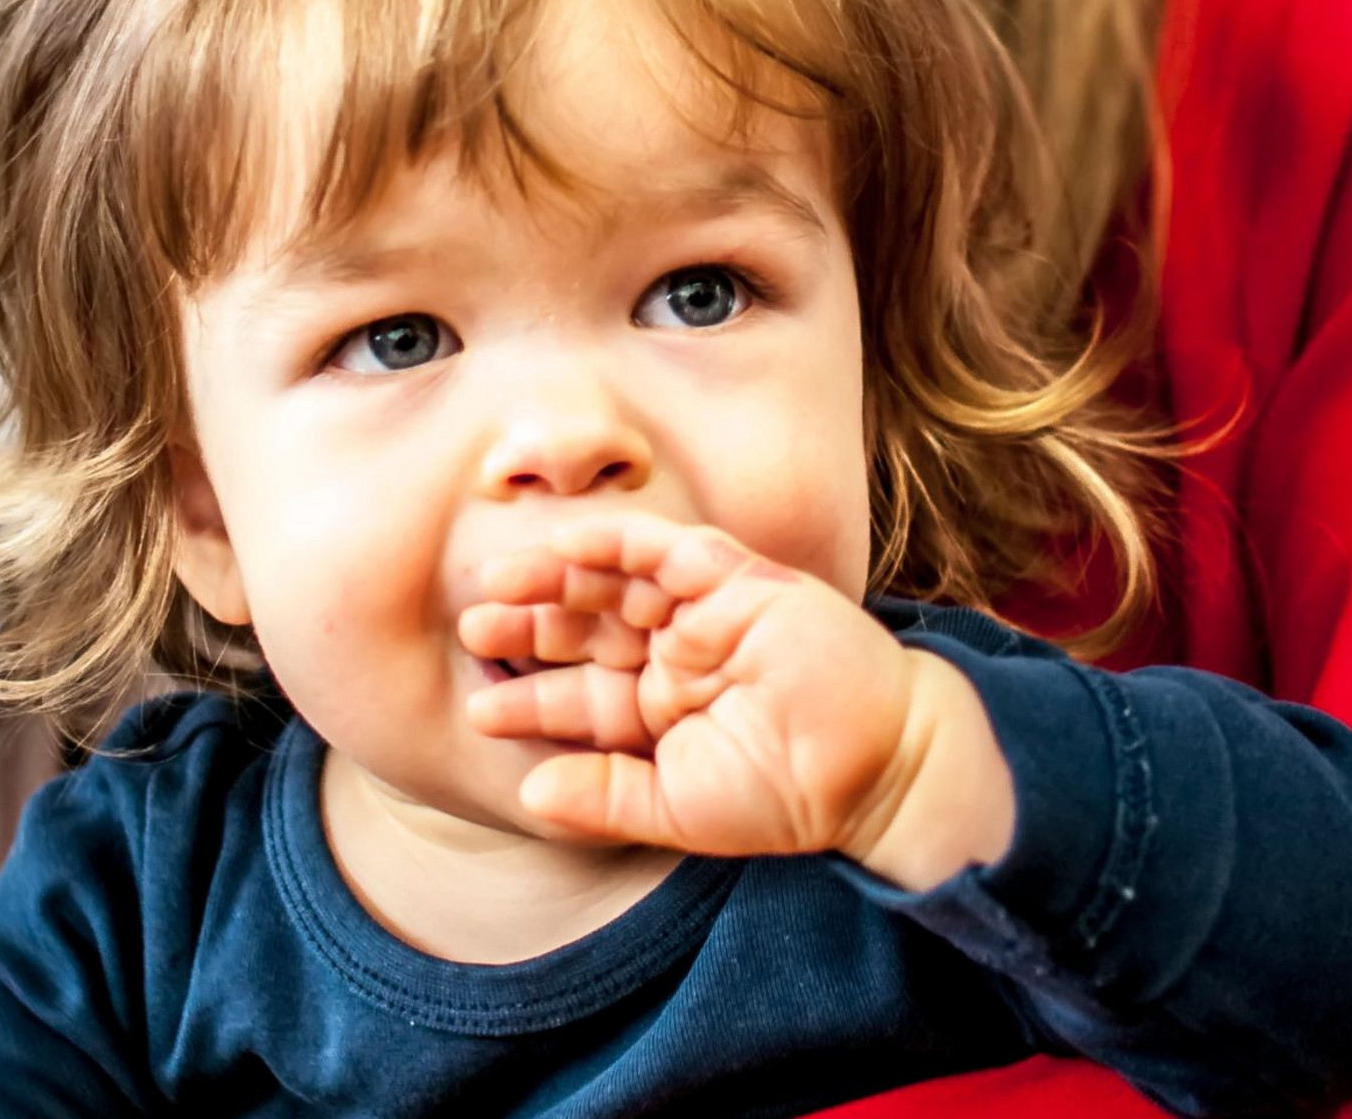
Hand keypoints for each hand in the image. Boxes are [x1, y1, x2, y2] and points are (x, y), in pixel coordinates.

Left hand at [459, 515, 1013, 885]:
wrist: (878, 768)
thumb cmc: (787, 796)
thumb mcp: (677, 809)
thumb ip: (604, 800)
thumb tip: (528, 792)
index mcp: (661, 712)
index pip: (580, 697)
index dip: (528, 700)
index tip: (478, 712)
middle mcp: (676, 657)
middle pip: (586, 630)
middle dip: (529, 627)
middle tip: (473, 627)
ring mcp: (705, 614)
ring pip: (614, 582)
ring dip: (556, 579)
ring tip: (497, 585)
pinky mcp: (738, 580)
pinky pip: (666, 549)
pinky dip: (617, 542)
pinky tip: (566, 547)